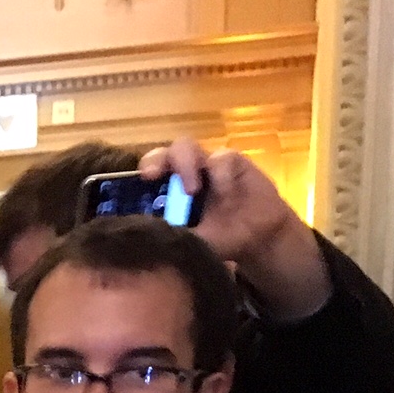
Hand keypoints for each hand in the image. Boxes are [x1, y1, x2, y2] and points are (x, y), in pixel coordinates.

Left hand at [139, 138, 327, 319]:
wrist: (257, 239)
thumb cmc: (219, 240)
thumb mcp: (192, 245)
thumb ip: (172, 239)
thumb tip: (147, 243)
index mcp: (166, 194)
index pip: (145, 177)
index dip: (136, 178)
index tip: (136, 186)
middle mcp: (181, 175)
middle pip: (161, 154)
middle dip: (154, 160)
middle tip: (152, 176)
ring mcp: (205, 165)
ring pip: (186, 146)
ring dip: (185, 164)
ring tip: (192, 191)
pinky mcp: (232, 161)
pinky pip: (222, 158)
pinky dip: (221, 174)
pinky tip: (225, 194)